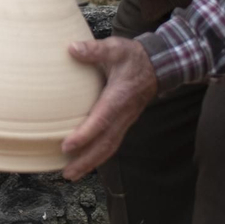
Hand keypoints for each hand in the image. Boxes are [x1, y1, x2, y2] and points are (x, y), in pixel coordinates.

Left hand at [58, 36, 158, 180]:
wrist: (157, 65)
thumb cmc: (133, 57)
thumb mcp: (115, 48)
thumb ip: (94, 50)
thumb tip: (72, 48)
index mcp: (118, 97)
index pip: (101, 120)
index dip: (85, 135)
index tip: (67, 145)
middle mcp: (123, 114)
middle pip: (105, 143)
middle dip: (86, 160)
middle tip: (67, 173)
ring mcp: (125, 121)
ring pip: (109, 147)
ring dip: (91, 163)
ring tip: (71, 175)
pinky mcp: (123, 123)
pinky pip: (111, 143)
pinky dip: (97, 156)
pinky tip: (83, 162)